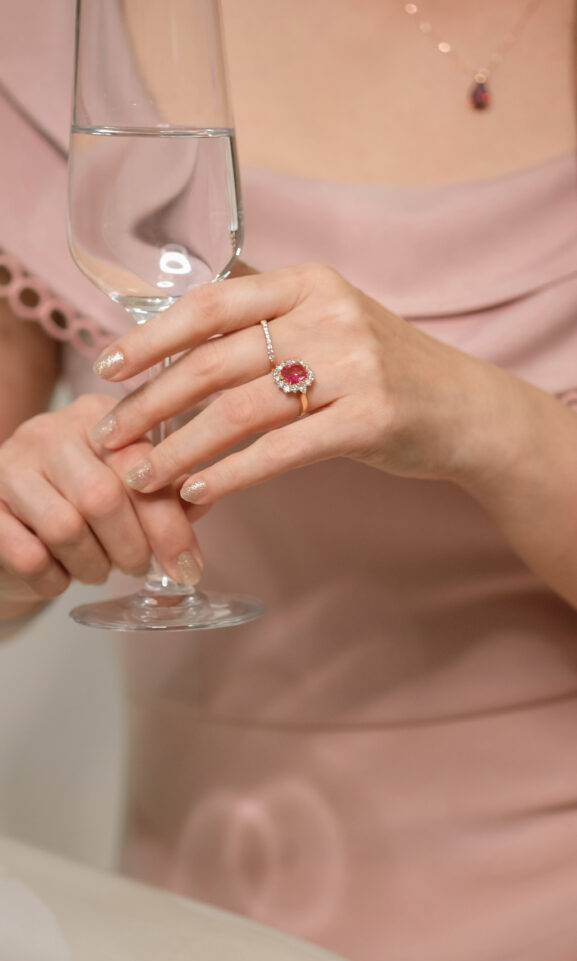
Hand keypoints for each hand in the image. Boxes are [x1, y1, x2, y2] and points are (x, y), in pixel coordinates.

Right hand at [0, 394, 202, 606]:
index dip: (169, 524)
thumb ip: (167, 491)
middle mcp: (50, 431)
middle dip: (131, 547)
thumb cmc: (81, 503)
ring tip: (99, 570)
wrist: (11, 524)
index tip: (188, 567)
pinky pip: (27, 555)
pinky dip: (54, 579)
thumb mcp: (128, 488)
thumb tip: (204, 497)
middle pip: (102, 497)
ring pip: (64, 527)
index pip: (141, 466)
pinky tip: (61, 577)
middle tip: (136, 568)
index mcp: (97, 417)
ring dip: (92, 565)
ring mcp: (10, 466)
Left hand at [87, 263, 522, 504]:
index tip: (106, 369)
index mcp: (306, 283)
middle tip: (110, 437)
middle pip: (214, 362)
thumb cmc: (379, 368)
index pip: (209, 304)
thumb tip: (176, 331)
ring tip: (141, 478)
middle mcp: (327, 315)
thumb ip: (262, 319)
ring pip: (240, 410)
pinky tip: (199, 491)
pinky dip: (232, 474)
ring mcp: (352, 366)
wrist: (463, 407)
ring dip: (180, 448)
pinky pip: (281, 451)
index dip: (150, 338)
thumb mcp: (326, 321)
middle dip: (151, 405)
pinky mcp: (369, 419)